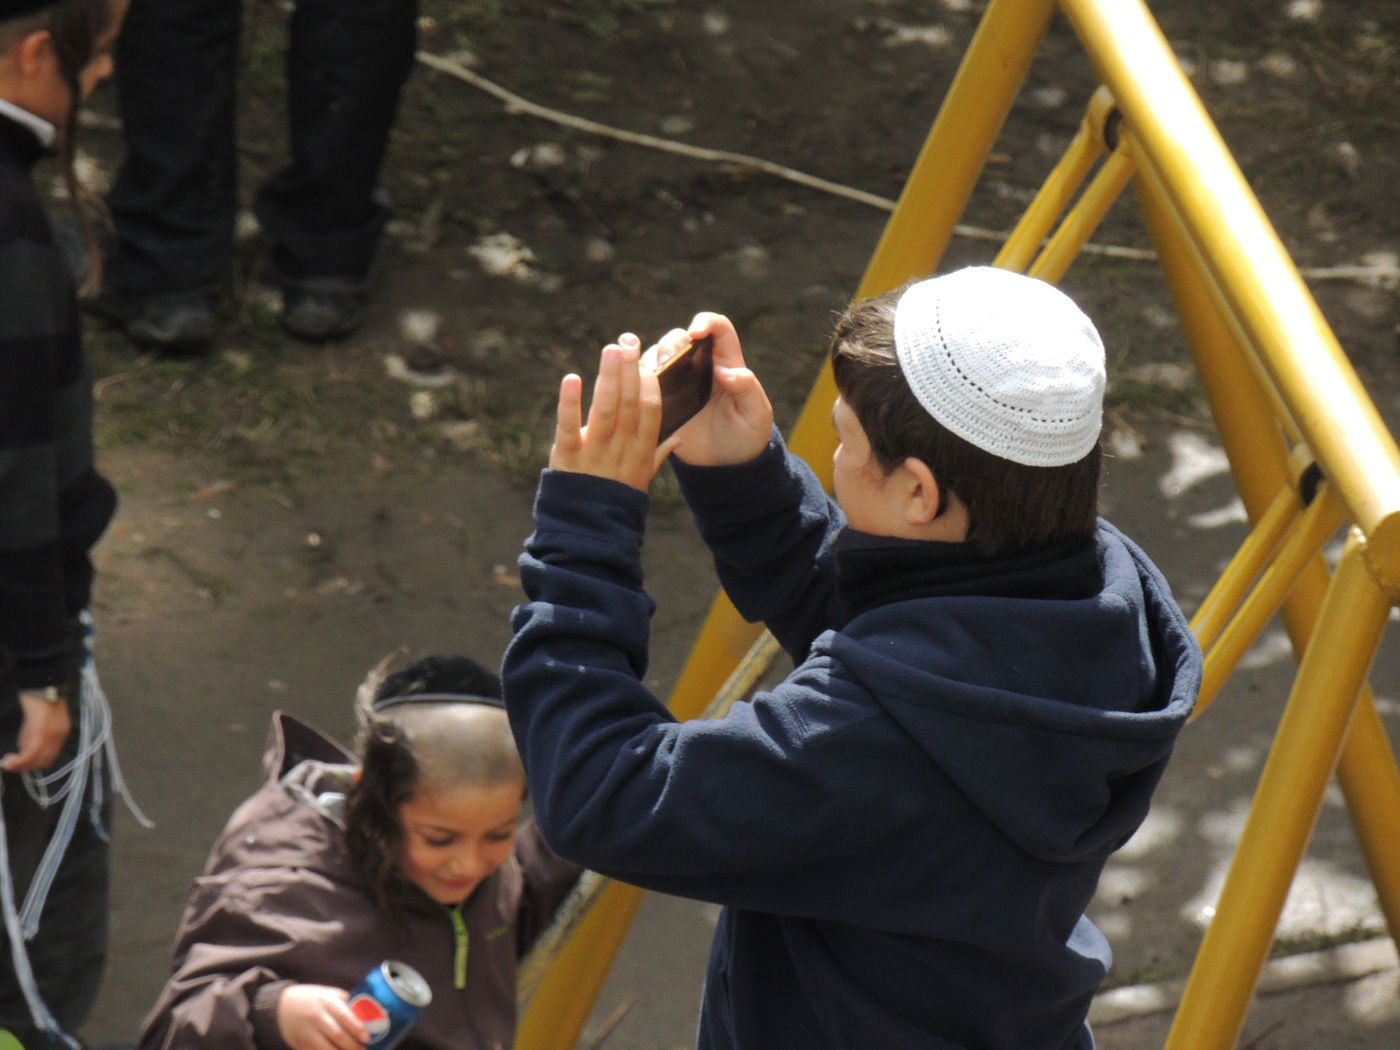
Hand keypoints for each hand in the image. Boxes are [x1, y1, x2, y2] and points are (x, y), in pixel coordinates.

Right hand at [1, 693, 71, 772]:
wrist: (43, 683)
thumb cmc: (39, 699)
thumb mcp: (40, 720)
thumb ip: (35, 735)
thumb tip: (24, 751)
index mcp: (62, 733)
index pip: (50, 756)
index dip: (34, 763)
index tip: (20, 764)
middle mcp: (59, 736)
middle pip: (44, 761)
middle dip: (26, 766)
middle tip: (11, 765)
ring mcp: (52, 735)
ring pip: (37, 759)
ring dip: (20, 765)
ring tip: (8, 763)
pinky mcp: (42, 731)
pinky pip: (31, 752)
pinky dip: (20, 760)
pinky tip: (9, 761)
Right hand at [277, 984, 370, 1049]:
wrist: (281, 1006)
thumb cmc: (312, 999)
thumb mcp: (328, 994)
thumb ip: (345, 1003)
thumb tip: (367, 1014)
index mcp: (327, 1002)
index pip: (344, 1016)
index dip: (357, 1028)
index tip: (367, 1037)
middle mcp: (316, 1016)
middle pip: (337, 1035)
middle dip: (352, 1046)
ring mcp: (307, 1031)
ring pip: (326, 1048)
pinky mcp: (299, 1043)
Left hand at [550, 335, 675, 490]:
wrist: (589, 531)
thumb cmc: (617, 500)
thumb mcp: (644, 478)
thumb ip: (660, 453)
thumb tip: (681, 437)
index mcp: (641, 451)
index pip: (651, 412)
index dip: (650, 384)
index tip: (649, 360)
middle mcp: (621, 448)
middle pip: (630, 404)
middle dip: (630, 370)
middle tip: (629, 340)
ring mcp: (594, 452)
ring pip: (605, 409)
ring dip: (608, 377)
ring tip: (611, 349)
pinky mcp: (566, 456)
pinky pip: (568, 425)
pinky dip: (569, 401)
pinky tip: (572, 378)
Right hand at [647, 313, 772, 466]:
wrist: (726, 465)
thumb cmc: (747, 436)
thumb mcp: (756, 415)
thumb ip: (748, 390)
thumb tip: (728, 372)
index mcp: (726, 364)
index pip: (718, 329)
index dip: (706, 322)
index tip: (696, 333)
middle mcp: (700, 367)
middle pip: (681, 337)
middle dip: (672, 341)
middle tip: (668, 359)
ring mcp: (678, 383)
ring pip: (658, 355)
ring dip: (652, 358)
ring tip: (654, 374)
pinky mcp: (662, 400)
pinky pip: (644, 382)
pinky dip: (638, 379)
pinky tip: (638, 388)